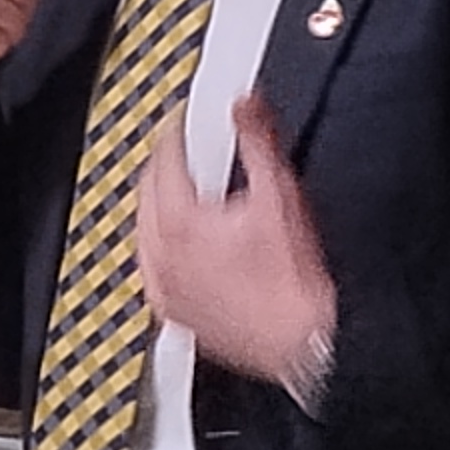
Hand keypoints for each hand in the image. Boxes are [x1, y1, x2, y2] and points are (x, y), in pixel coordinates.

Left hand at [134, 93, 337, 393]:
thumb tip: (246, 106)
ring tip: (188, 192)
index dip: (177, 132)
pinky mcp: (171, 312)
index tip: (186, 123)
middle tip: (188, 150)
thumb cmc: (294, 284)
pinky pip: (152, 268)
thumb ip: (258, 140)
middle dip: (167, 166)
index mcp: (179, 223)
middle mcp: (161, 256)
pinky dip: (162, 248)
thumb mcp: (280, 194)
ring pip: (145, 230)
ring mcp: (164, 287)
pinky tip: (183, 244)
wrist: (303, 343)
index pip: (163, 159)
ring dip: (161, 206)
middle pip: (147, 191)